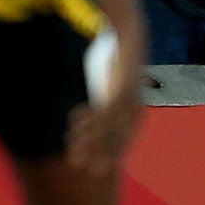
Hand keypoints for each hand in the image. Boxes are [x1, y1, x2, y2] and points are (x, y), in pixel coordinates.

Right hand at [65, 27, 145, 176]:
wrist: (131, 36)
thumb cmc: (119, 61)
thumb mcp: (111, 85)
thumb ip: (102, 102)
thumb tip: (86, 115)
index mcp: (133, 114)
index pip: (116, 141)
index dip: (101, 155)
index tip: (86, 168)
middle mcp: (133, 111)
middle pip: (112, 139)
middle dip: (94, 153)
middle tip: (74, 163)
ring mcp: (129, 101)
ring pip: (107, 126)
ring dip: (89, 137)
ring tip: (70, 145)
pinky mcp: (122, 87)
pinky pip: (105, 107)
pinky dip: (91, 117)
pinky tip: (74, 120)